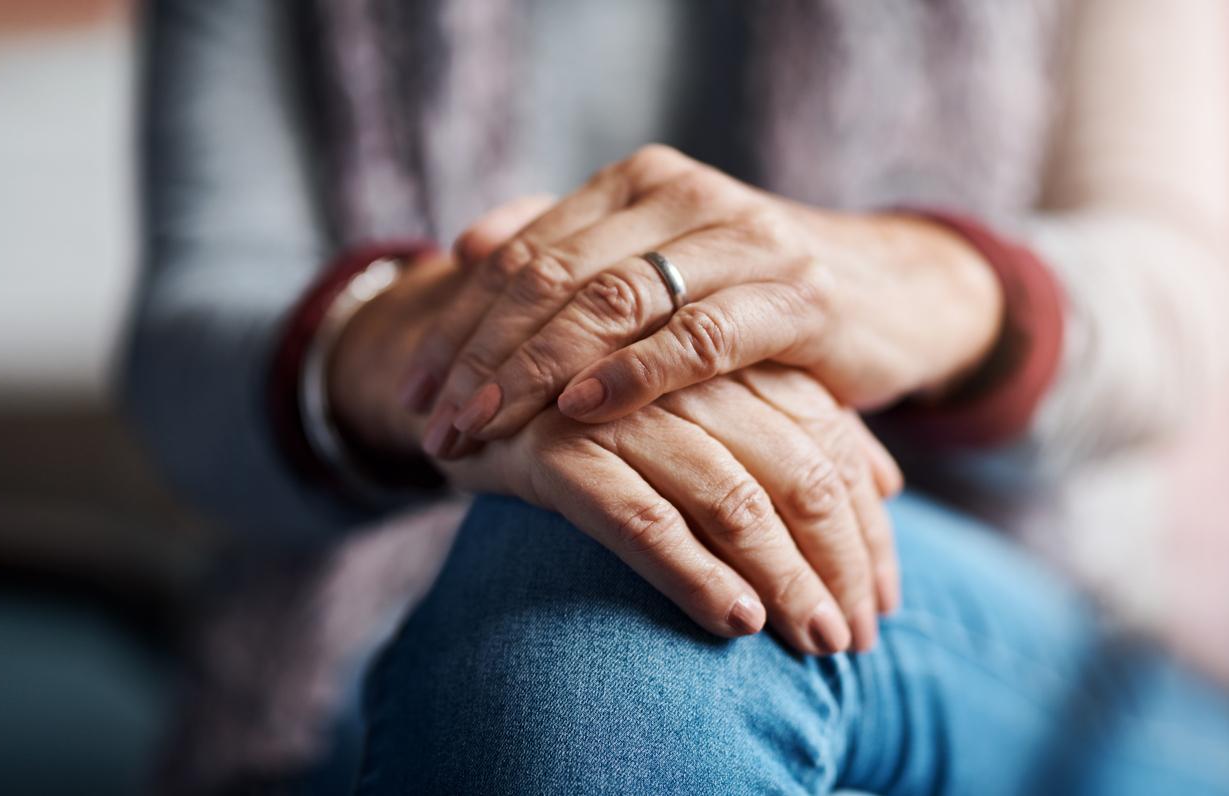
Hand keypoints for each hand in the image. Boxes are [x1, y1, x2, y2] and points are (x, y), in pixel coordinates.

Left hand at [401, 145, 1001, 455]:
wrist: (894, 293)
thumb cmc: (753, 293)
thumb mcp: (661, 266)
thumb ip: (569, 248)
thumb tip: (467, 246)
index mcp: (639, 184)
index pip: (526, 254)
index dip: (462, 323)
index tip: (416, 391)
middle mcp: (684, 195)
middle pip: (556, 278)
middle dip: (485, 357)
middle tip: (438, 426)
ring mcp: (743, 239)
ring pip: (614, 302)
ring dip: (538, 372)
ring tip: (485, 428)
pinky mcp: (797, 295)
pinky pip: (700, 336)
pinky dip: (635, 373)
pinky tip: (581, 411)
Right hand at [439, 365, 902, 653]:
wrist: (471, 378)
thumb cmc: (607, 402)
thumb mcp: (708, 405)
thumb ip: (796, 428)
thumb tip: (890, 481)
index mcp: (729, 351)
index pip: (829, 439)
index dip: (866, 525)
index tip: (883, 599)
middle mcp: (684, 374)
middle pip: (796, 470)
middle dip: (837, 563)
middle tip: (854, 639)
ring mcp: (618, 409)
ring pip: (732, 499)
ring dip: (783, 580)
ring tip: (815, 643)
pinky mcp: (555, 450)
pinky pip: (640, 519)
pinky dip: (693, 573)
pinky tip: (733, 620)